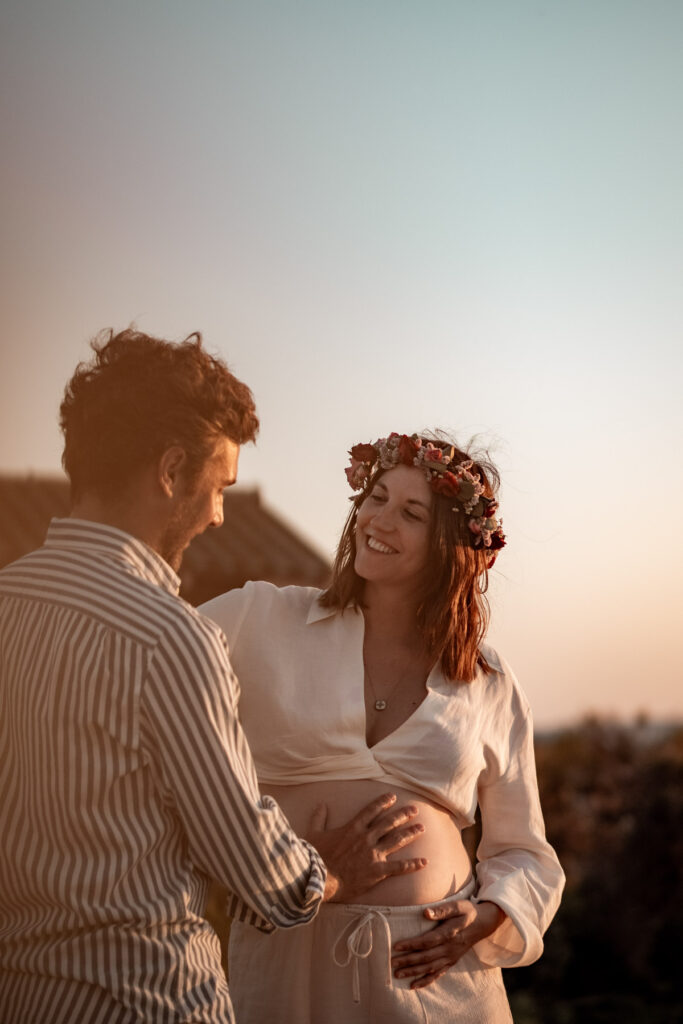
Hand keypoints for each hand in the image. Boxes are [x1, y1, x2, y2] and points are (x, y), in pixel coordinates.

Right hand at [306, 793, 426, 902]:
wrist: (319, 879)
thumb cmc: (315, 857)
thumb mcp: (314, 833)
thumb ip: (319, 818)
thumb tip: (320, 804)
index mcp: (352, 828)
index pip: (371, 810)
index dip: (383, 802)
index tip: (393, 796)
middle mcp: (366, 838)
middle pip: (389, 823)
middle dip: (403, 815)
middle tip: (415, 809)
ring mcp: (373, 854)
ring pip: (396, 840)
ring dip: (410, 833)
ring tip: (422, 828)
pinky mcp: (377, 871)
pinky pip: (398, 867)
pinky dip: (412, 864)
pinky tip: (424, 862)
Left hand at [391, 898, 504, 988]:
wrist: (483, 924)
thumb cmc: (467, 912)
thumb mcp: (458, 906)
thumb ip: (442, 910)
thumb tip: (425, 913)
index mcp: (449, 934)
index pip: (427, 941)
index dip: (411, 945)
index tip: (396, 946)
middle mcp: (449, 949)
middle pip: (426, 957)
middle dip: (408, 961)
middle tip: (392, 963)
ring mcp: (450, 957)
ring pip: (429, 968)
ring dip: (413, 972)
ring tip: (397, 975)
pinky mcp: (451, 962)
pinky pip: (437, 974)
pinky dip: (426, 981)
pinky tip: (413, 985)